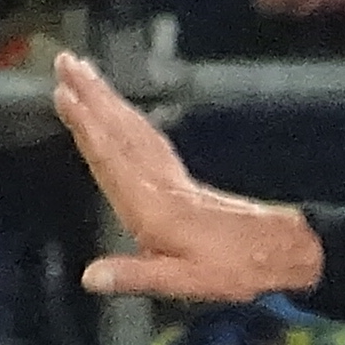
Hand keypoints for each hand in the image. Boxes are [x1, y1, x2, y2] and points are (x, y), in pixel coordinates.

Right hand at [51, 49, 322, 306]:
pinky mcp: (181, 180)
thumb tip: (90, 277)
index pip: (110, 158)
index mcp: (152, 207)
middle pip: (118, 131)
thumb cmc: (234, 269)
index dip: (85, 126)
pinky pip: (148, 139)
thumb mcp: (185, 282)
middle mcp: (158, 185)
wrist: (279, 251)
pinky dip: (128, 118)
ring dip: (106, 99)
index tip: (65, 94)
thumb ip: (135, 277)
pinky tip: (120, 111)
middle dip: (90, 95)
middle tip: (65, 62)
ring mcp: (170, 179)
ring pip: (132, 129)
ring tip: (84, 73)